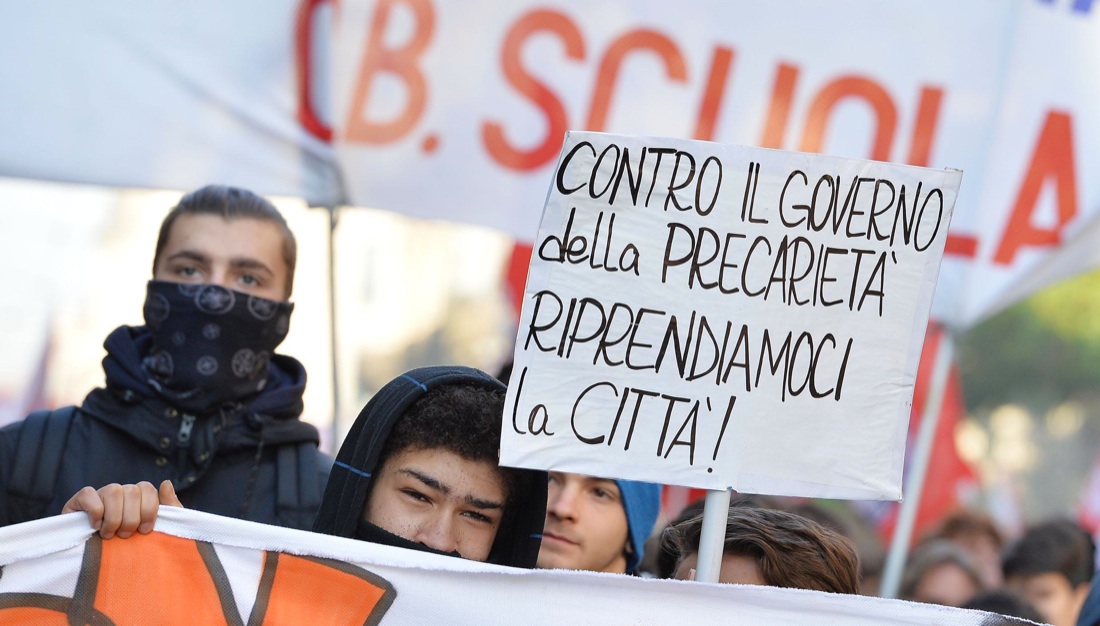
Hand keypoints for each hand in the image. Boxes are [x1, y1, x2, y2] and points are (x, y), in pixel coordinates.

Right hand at [62, 480, 182, 538]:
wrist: (97, 569)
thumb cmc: (132, 548)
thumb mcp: (157, 531)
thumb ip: (169, 507)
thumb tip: (166, 483)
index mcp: (137, 497)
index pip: (148, 488)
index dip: (149, 509)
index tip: (145, 531)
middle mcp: (119, 493)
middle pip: (132, 491)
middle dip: (131, 518)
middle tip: (124, 535)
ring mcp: (99, 495)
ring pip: (113, 490)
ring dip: (113, 517)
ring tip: (109, 534)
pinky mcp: (77, 502)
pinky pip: (88, 494)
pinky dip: (94, 511)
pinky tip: (95, 526)